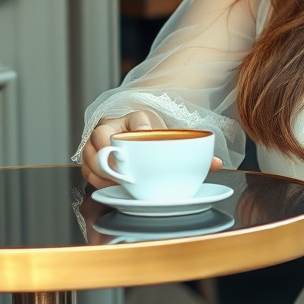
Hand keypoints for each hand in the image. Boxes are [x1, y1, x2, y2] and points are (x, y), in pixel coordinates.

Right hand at [81, 111, 222, 188]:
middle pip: (102, 133)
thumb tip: (217, 164)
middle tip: (122, 166)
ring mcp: (98, 141)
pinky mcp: (90, 157)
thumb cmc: (155, 137)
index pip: (137, 117)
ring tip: (117, 180)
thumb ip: (194, 152)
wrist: (138, 134)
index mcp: (137, 117)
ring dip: (101, 169)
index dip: (140, 125)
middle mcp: (114, 126)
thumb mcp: (172, 139)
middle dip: (108, 151)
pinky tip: (109, 185)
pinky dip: (95, 178)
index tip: (146, 130)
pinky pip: (85, 168)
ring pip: (89, 152)